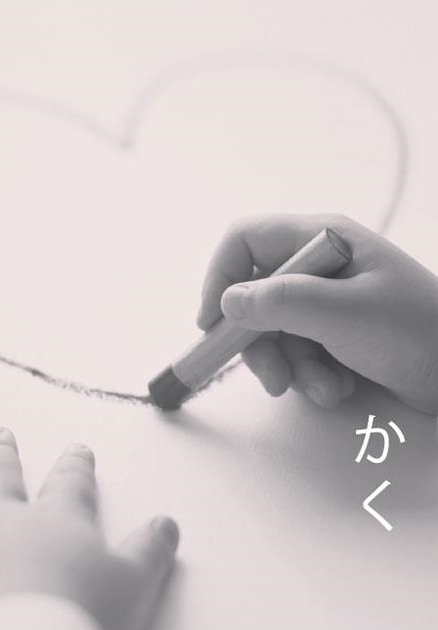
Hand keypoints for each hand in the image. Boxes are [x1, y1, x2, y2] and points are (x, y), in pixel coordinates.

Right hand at [197, 214, 437, 414]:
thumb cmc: (416, 331)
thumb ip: (282, 303)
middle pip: (255, 296)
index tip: (212, 325)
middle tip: (275, 380)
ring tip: (328, 389)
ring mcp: (329, 301)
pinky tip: (341, 388)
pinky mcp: (337, 333)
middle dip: (261, 343)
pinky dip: (312, 376)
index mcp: (322, 240)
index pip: (245, 241)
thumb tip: (228, 303)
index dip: (221, 278)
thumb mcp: (346, 315)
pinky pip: (299, 352)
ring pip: (274, 332)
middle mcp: (320, 265)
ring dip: (293, 368)